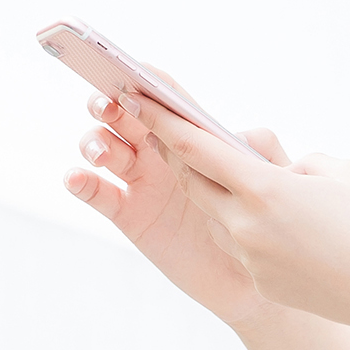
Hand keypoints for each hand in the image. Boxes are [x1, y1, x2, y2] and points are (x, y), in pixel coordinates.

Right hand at [66, 73, 293, 331]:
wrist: (250, 279)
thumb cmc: (260, 223)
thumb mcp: (272, 185)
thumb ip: (263, 155)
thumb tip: (242, 136)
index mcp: (192, 136)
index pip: (166, 99)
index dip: (147, 82)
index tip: (130, 70)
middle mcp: (160, 152)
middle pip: (123, 115)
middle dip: (109, 104)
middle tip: (109, 106)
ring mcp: (140, 181)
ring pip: (105, 147)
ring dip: (95, 141)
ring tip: (104, 154)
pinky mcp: (128, 214)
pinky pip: (98, 193)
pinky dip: (81, 181)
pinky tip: (78, 177)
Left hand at [115, 89, 349, 334]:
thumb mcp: (342, 171)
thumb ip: (298, 161)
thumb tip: (279, 171)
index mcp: (263, 189)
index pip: (197, 148)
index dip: (164, 123)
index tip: (138, 100)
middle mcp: (245, 225)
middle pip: (195, 183)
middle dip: (182, 157)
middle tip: (174, 133)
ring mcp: (249, 256)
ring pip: (219, 216)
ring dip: (223, 195)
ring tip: (248, 181)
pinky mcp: (260, 281)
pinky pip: (244, 245)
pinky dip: (252, 228)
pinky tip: (287, 228)